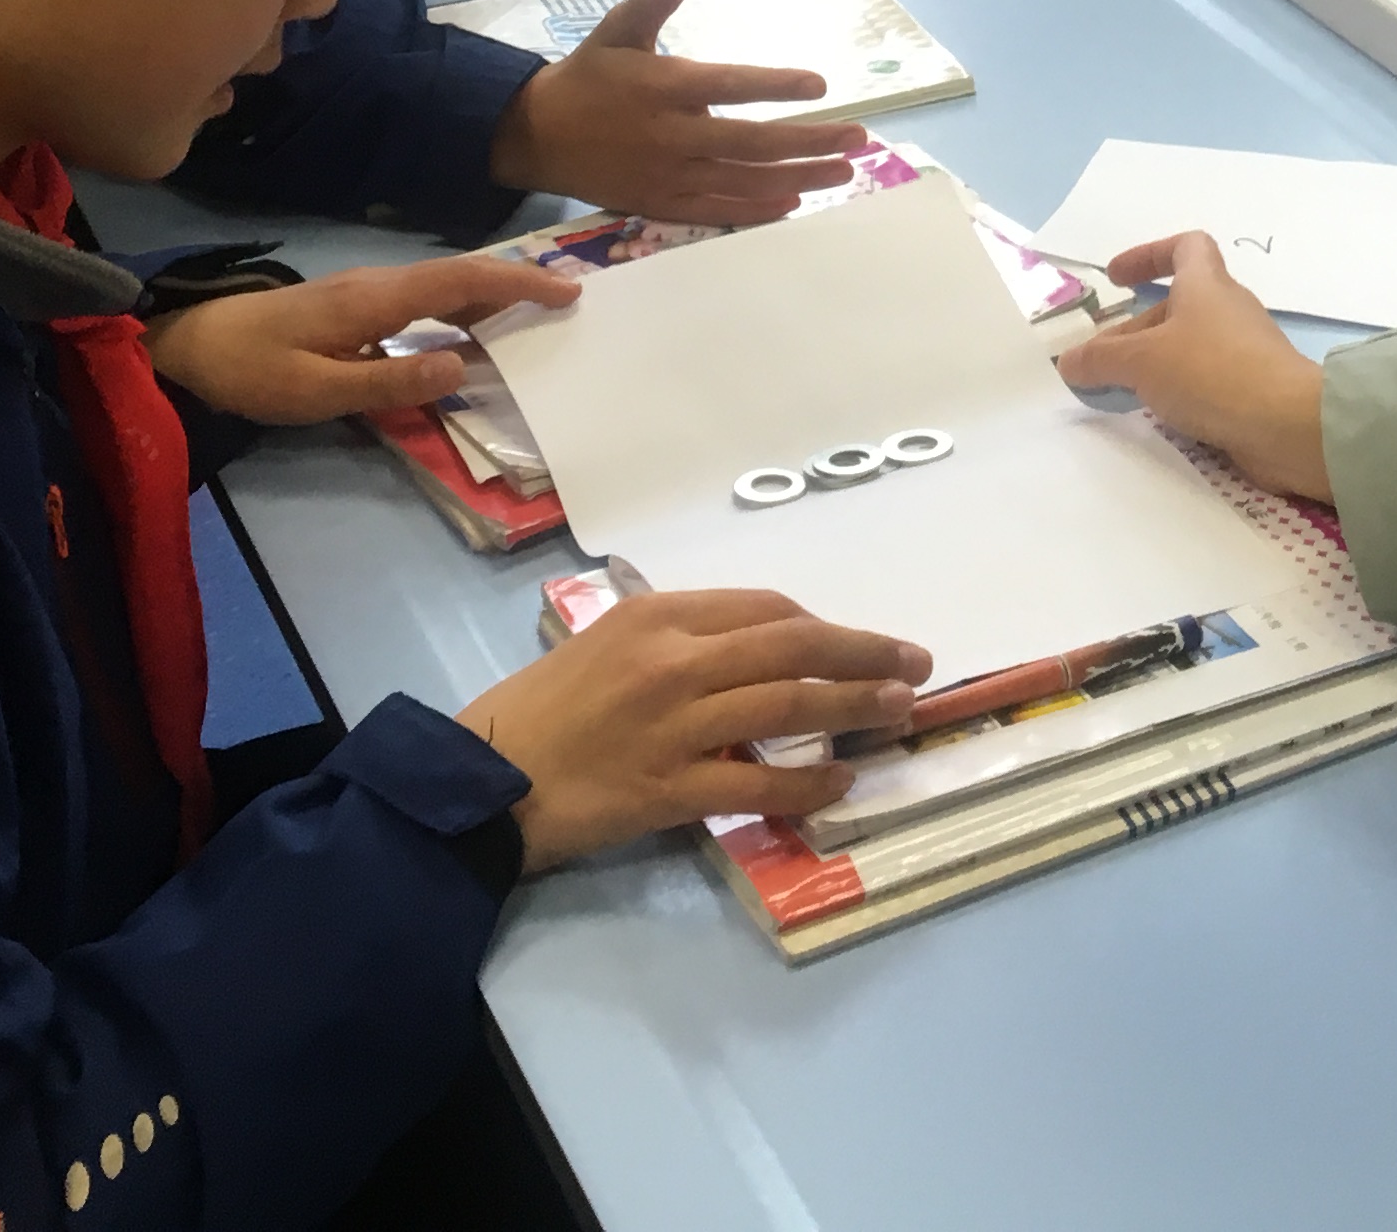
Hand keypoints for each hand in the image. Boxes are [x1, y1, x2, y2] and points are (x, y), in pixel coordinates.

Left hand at [146, 254, 574, 426]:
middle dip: (520, 283)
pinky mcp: (356, 305)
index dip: (519, 283)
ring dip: (494, 295)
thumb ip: (390, 380)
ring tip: (539, 315)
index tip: (568, 291)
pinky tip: (473, 333)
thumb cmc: (251, 371)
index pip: (464, 280)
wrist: (192, 344)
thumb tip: (462, 368)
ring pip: (445, 285)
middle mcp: (379, 284)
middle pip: (463, 276)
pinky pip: (425, 298)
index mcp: (377, 299)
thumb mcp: (316, 391)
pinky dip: (462, 307)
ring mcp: (367, 291)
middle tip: (571, 301)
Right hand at [456, 589, 932, 867]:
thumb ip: (675, 641)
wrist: (482, 778)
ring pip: (787, 707)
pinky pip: (757, 785)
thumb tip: (750, 654)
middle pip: (793, 645)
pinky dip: (807, 786)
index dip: (824, 625)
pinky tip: (840, 785)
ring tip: (898, 711)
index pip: (765, 609)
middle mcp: (673, 660)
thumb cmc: (540, 710)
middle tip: (914, 662)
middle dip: (864, 651)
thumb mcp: (604, 644)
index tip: (858, 642)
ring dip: (853, 707)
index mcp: (656, 615)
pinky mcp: (669, 788)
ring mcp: (674, 725)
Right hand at [494, 0, 871, 221]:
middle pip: (753, 143)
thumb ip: (651, 3)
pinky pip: (718, 210)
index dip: (776, 85)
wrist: (538, 137)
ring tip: (844, 171)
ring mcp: (670, 175)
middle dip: (810, 141)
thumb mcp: (615, 32)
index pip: (731, 85)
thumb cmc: (588, 77)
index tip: (820, 84)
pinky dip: (758, 209)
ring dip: (800, 177)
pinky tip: (794, 201)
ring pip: (745, 181)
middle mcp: (673, 134)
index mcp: (666, 86)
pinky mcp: (662, 203)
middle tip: (858, 137)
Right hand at [1051, 233, 1332, 500]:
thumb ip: (1100, 359)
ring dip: (1154, 366)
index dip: (1149, 255)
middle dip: (1134, 331)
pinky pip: (1206, 383)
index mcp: (1206, 285)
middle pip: (1176, 307)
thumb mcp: (1142, 362)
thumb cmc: (1213, 373)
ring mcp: (1244, 352)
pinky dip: (1178, 394)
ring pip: (1189, 349)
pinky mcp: (1253, 391)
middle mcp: (1228, 311)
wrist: (1289, 426)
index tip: (1116, 278)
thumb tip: (1068, 362)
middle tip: (1097, 363)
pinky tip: (1157, 419)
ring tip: (1119, 395)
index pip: (1185, 247)